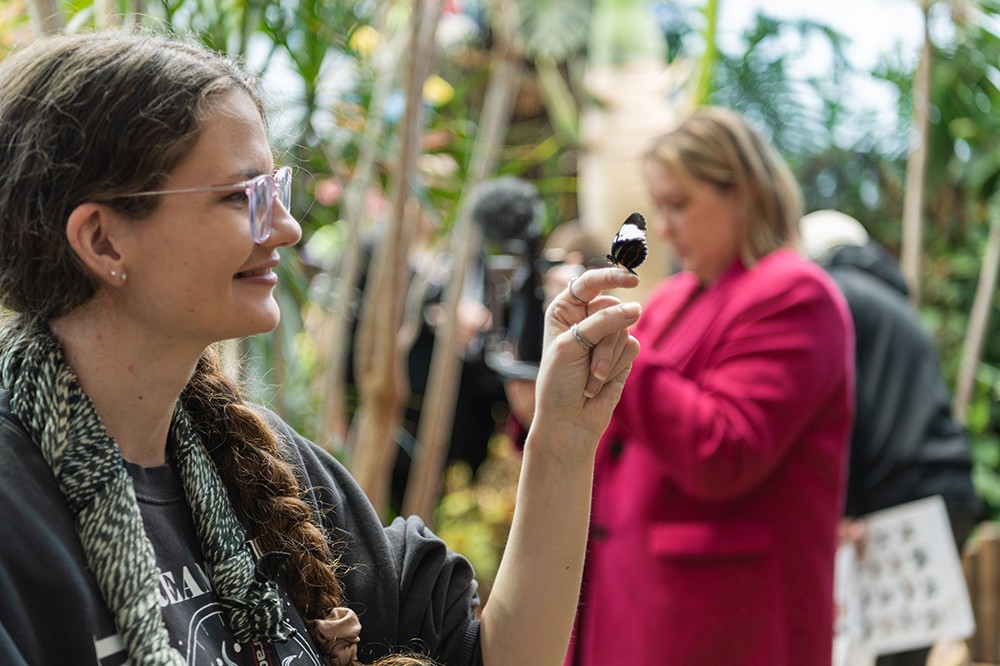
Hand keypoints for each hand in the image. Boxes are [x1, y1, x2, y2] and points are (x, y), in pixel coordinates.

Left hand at [532, 268, 640, 445]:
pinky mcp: (622, 354)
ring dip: (608, 358)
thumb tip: (636, 308)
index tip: (631, 279)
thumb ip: (603, 323)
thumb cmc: (559, 382)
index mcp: (565, 310)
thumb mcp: (572, 346)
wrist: (569, 420)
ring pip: (625, 329)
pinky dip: (617, 366)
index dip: (611, 276)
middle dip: (604, 338)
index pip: (589, 281)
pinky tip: (600, 382)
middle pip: (613, 307)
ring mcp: (606, 336)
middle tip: (588, 363)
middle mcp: (586, 319)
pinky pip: (632, 347)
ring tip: (591, 377)